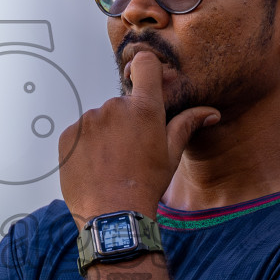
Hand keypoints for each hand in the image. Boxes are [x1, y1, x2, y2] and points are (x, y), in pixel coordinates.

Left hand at [57, 50, 218, 223]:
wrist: (113, 214)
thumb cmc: (146, 185)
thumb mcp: (171, 155)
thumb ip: (186, 125)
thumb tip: (211, 112)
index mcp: (144, 108)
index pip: (145, 65)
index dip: (146, 69)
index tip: (144, 82)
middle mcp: (114, 107)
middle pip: (121, 103)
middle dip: (125, 121)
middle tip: (129, 152)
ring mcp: (88, 120)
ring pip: (99, 120)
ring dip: (105, 136)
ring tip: (111, 165)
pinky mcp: (68, 135)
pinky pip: (79, 134)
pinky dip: (86, 147)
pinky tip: (95, 168)